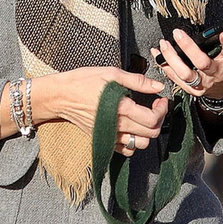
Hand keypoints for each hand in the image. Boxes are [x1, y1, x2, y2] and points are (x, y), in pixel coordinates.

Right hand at [30, 66, 168, 155]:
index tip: (160, 100)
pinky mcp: (104, 140)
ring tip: (145, 119)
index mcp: (120, 108)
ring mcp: (110, 135)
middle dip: (159, 120)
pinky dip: (133, 142)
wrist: (60, 96)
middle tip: (155, 107)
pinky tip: (132, 129)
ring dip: (147, 133)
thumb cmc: (83, 81)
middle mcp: (117, 125)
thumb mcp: (111, 74)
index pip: (152, 118)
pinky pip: (125, 150)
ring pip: (139, 145)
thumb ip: (137, 81)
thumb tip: (158, 86)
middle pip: (150, 133)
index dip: (162, 110)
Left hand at [154, 29, 222, 106]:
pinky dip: (165, 66)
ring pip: (185, 73)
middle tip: (177, 33)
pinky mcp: (192, 90)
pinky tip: (157, 54)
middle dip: (189, 47)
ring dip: (172, 58)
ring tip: (163, 44)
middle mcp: (216, 73)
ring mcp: (203, 84)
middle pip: (202, 63)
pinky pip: (176, 79)